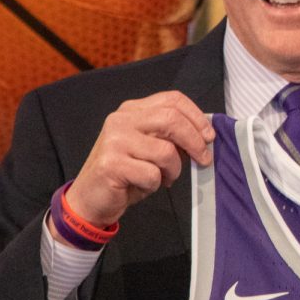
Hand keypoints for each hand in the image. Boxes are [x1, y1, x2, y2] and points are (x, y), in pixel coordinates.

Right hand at [59, 91, 213, 231]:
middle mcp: (121, 120)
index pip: (172, 100)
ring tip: (165, 178)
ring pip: (166, 151)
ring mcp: (114, 141)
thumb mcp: (150, 147)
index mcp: (132, 110)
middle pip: (172, 119)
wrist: (90, 199)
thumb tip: (204, 136)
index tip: (209, 136)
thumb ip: (170, 136)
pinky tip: (144, 185)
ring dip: (174, 170)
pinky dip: (155, 184)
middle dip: (195, 141)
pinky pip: (152, 174)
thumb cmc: (126, 173)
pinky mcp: (111, 164)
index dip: (197, 116)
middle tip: (204, 159)